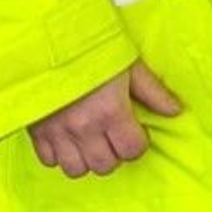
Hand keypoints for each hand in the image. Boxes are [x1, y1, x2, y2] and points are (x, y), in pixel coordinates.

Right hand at [27, 61, 180, 178]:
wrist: (48, 41)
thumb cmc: (92, 50)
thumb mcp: (129, 65)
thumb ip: (153, 92)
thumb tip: (175, 111)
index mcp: (110, 111)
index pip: (131, 150)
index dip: (138, 143)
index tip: (135, 132)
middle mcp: (84, 128)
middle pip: (105, 166)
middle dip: (115, 154)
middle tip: (114, 137)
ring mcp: (58, 133)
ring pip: (77, 170)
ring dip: (87, 159)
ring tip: (91, 141)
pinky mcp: (36, 132)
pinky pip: (49, 162)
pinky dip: (60, 156)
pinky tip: (69, 139)